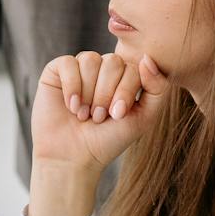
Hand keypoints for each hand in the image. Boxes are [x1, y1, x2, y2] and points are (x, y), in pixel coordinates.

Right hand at [30, 49, 170, 173]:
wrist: (73, 158)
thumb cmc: (109, 139)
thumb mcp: (144, 117)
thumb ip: (158, 88)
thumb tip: (147, 58)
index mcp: (125, 76)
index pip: (133, 67)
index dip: (125, 91)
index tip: (117, 116)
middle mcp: (103, 68)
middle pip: (112, 61)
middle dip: (106, 93)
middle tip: (98, 117)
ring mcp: (80, 68)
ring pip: (90, 60)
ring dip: (88, 93)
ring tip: (84, 115)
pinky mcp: (57, 71)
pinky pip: (67, 63)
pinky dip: (71, 86)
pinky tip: (71, 106)